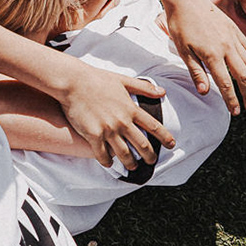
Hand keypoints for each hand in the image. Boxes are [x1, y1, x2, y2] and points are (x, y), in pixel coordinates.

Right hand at [56, 64, 175, 171]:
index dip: (164, 137)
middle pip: (142, 144)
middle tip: (151, 162)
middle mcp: (122, 121)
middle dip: (149, 156)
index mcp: (131, 109)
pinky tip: (109, 164)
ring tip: (132, 167)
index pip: (153, 126)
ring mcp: (108, 129)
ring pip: (124, 153)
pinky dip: (107, 161)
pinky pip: (102, 154)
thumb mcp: (123, 80)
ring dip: (130, 163)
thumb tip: (162, 91)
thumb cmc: (97, 79)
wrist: (73, 81)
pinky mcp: (93, 135)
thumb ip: (143, 87)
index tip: (172, 144)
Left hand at [165, 0, 245, 113]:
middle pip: (243, 76)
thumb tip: (205, 92)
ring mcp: (233, 38)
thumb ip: (196, 72)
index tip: (235, 112)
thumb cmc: (181, 25)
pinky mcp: (235, 30)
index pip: (226, 84)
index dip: (232, 100)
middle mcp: (226, 47)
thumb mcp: (184, 51)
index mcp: (212, 55)